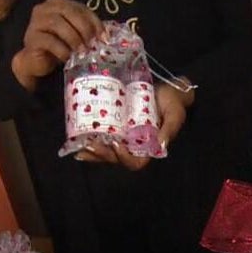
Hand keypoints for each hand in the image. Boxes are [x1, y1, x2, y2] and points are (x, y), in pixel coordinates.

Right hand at [12, 0, 104, 89]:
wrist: (37, 61)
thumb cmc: (58, 46)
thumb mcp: (75, 36)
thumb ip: (87, 31)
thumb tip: (105, 38)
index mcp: (58, 4)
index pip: (80, 8)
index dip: (94, 22)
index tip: (105, 38)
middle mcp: (45, 8)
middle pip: (68, 12)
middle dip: (84, 28)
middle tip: (92, 44)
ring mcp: (36, 22)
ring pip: (57, 24)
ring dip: (73, 39)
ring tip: (82, 52)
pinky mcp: (32, 38)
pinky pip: (49, 41)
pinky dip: (62, 50)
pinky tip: (69, 58)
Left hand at [76, 82, 194, 169]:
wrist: (168, 90)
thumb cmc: (174, 103)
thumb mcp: (175, 114)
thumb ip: (170, 129)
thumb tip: (162, 144)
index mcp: (149, 148)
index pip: (135, 162)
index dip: (124, 158)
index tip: (116, 146)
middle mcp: (134, 146)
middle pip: (116, 158)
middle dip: (102, 154)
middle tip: (89, 145)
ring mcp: (124, 137)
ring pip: (106, 150)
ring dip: (92, 151)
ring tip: (78, 146)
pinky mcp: (117, 125)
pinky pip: (103, 136)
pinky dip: (90, 137)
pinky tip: (76, 137)